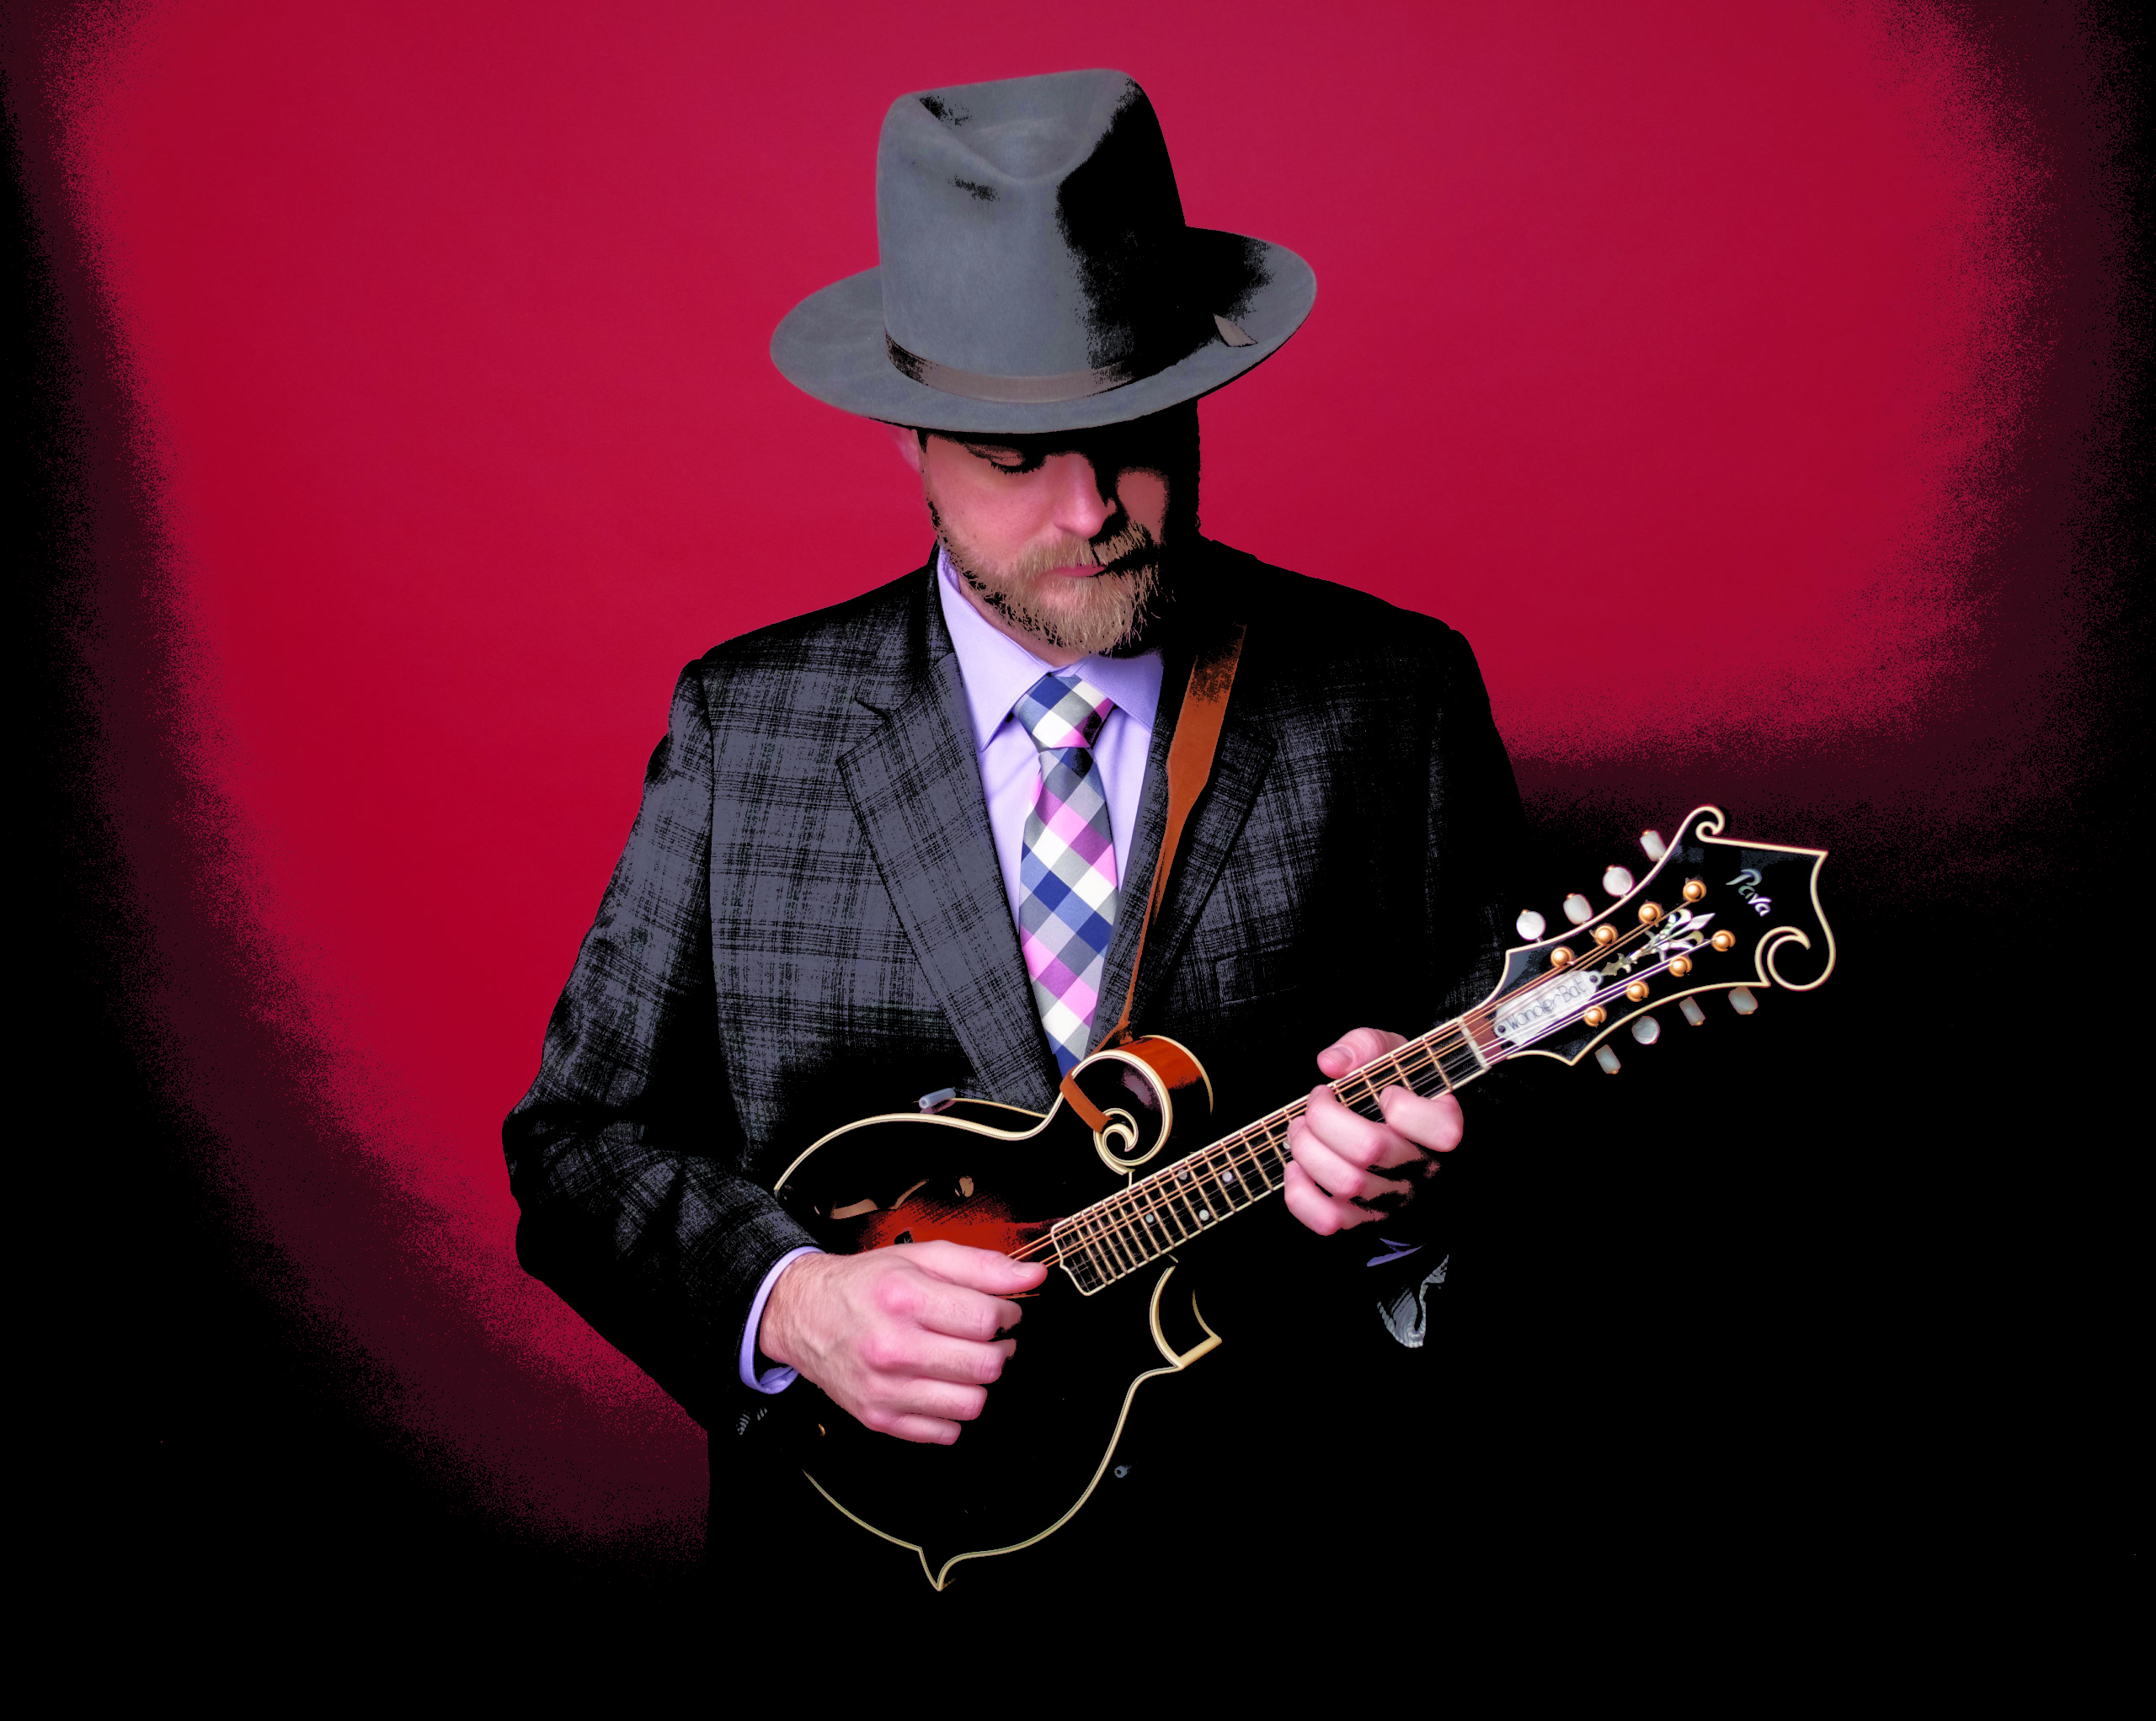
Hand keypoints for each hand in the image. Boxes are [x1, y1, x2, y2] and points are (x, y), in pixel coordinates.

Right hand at [758, 1241, 1048, 1443]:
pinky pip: (944, 1432)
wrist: (803, 1314)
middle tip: (987, 1338)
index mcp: (905, 1298)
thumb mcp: (921, 1257)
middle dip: (1000, 1349)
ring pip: (972, 1404)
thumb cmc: (866, 1284)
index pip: (988, 1320)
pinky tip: (939, 1385)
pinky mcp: (878, 1419)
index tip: (1001, 1312)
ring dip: (978, 1382)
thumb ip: (982, 1265)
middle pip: (986, 1365)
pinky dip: (951, 1412)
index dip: (1008, 1315)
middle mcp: (892, 1347)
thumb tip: (1034, 1276)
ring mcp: (884, 1389)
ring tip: (964, 1361)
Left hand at [1282, 1026, 1463, 1236]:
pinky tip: (1296, 1167)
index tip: (1383, 1091)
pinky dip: (1300, 1193)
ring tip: (1300, 1128)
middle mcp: (1423, 1169)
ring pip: (1346, 1184)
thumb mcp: (1393, 1055)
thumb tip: (1331, 1064)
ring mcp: (1394, 1198)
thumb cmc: (1397, 1090)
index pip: (1438, 1129)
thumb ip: (1365, 1045)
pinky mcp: (1365, 1220)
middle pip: (1369, 1150)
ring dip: (1306, 1149)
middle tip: (1316, 1101)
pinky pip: (1329, 1221)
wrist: (1401, 1135)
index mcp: (1443, 1127)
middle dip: (1324, 1118)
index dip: (1399, 1104)